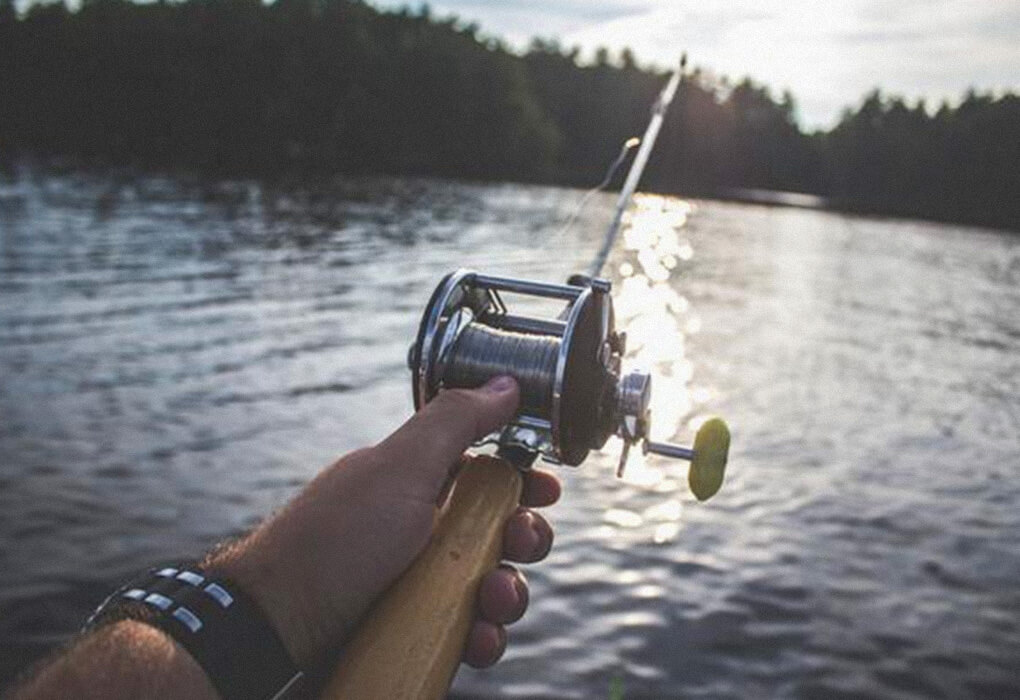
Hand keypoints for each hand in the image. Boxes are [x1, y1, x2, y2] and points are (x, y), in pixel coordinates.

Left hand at [204, 376, 559, 668]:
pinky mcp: (416, 629)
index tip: (546, 490)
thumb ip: (456, 422)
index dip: (522, 480)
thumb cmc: (335, 541)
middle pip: (499, 531)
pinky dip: (480, 636)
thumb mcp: (400, 468)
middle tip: (520, 543)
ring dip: (508, 594)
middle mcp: (421, 530)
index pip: (486, 473)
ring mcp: (418, 582)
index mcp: (418, 483)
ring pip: (491, 585)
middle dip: (524, 539)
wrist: (276, 626)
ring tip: (492, 603)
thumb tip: (506, 383)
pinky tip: (473, 639)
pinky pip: (467, 631)